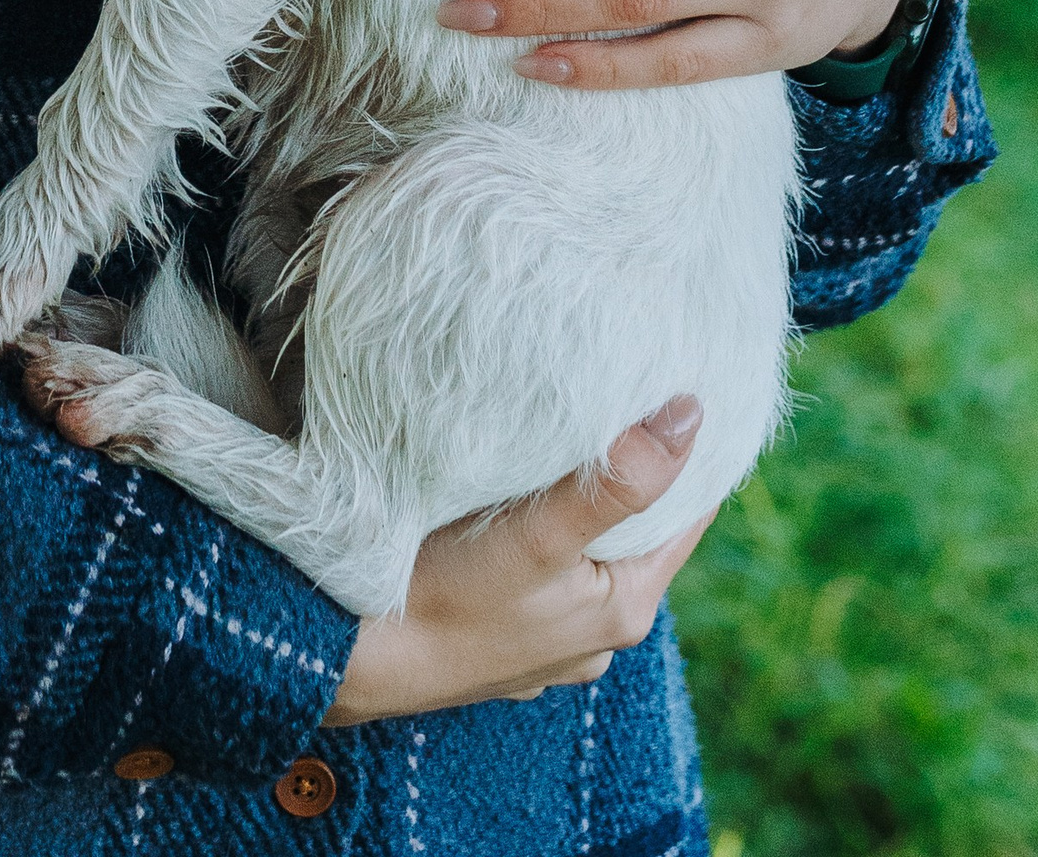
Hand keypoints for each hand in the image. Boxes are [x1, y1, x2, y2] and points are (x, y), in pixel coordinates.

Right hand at [325, 400, 710, 719]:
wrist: (345, 653)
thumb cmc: (441, 594)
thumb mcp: (539, 534)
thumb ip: (618, 482)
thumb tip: (690, 417)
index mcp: (623, 610)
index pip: (687, 517)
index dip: (692, 455)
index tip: (683, 385)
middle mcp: (595, 636)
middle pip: (636, 533)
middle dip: (631, 472)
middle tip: (618, 390)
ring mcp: (548, 642)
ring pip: (585, 551)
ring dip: (580, 502)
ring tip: (562, 433)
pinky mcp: (504, 636)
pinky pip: (544, 572)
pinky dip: (540, 533)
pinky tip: (509, 502)